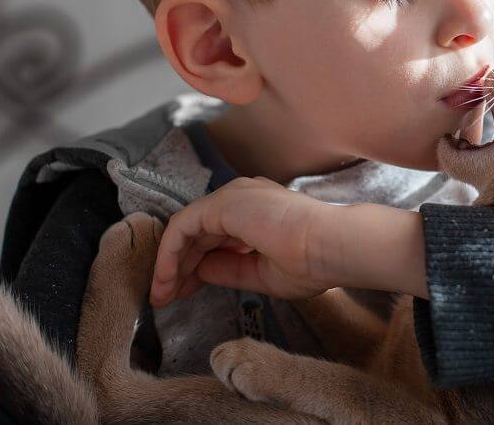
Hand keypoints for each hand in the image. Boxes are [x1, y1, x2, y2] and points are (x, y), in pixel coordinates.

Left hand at [149, 176, 334, 305]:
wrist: (332, 247)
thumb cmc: (314, 261)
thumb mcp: (263, 273)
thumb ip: (230, 270)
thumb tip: (199, 271)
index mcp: (258, 211)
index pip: (215, 235)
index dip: (195, 265)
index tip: (184, 292)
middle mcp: (243, 197)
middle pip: (198, 231)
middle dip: (179, 266)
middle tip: (166, 297)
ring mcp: (233, 196)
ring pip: (187, 228)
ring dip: (170, 262)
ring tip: (162, 294)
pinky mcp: (223, 203)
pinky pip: (183, 227)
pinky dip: (170, 253)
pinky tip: (166, 279)